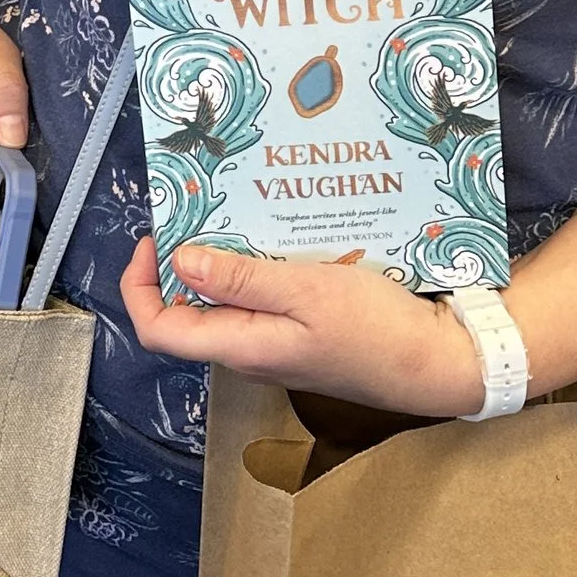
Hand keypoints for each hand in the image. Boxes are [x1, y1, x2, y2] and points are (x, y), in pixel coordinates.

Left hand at [120, 237, 483, 416]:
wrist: (436, 363)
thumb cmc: (376, 330)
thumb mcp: (306, 291)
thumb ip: (240, 280)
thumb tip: (179, 262)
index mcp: (240, 346)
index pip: (159, 329)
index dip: (140, 286)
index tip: (155, 239)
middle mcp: (248, 352)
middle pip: (186, 313)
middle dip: (180, 263)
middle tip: (197, 213)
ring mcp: (273, 347)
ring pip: (223, 305)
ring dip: (220, 263)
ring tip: (234, 217)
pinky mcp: (297, 338)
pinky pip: (257, 304)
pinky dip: (253, 271)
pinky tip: (274, 240)